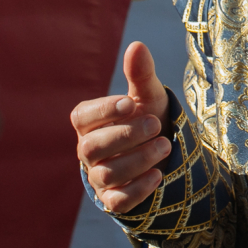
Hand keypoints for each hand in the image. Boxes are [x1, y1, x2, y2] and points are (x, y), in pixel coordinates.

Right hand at [71, 42, 172, 213]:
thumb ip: (140, 74)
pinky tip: (157, 176)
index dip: (103, 110)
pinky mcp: (112, 198)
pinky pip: (116, 201)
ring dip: (137, 160)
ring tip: (165, 146)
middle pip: (93, 147)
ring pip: (107, 174)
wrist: (160, 151)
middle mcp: (88, 149)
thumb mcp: (148, 96)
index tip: (129, 103)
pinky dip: (136, 190)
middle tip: (156, 125)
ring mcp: (98, 175)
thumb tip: (137, 45)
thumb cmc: (147, 117)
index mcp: (89, 121)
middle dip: (126, 136)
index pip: (83, 116)